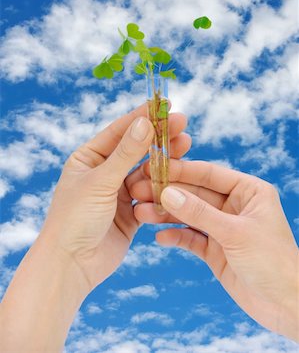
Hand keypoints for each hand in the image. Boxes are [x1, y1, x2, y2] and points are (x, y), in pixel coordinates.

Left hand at [40, 104, 190, 292]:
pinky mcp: (130, 212)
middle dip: (158, 137)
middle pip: (136, 150)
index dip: (141, 117)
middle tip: (182, 124)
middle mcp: (103, 172)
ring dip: (164, 161)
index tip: (164, 105)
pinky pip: (151, 195)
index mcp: (88, 158)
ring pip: (146, 172)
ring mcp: (118, 193)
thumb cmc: (74, 219)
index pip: (118, 131)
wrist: (71, 266)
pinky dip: (162, 188)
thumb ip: (125, 154)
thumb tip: (145, 122)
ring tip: (185, 145)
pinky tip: (178, 177)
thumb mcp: (100, 182)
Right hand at [127, 160, 298, 340]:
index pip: (209, 174)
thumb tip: (168, 193)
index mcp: (248, 190)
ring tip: (141, 214)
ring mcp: (223, 228)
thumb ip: (200, 213)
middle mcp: (234, 205)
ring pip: (189, 215)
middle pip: (195, 194)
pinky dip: (176, 237)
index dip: (181, 170)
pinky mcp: (216, 249)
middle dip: (168, 193)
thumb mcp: (235, 233)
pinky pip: (191, 238)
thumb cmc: (274, 262)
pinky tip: (160, 238)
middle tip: (139, 191)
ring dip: (166, 215)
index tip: (154, 168)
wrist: (286, 306)